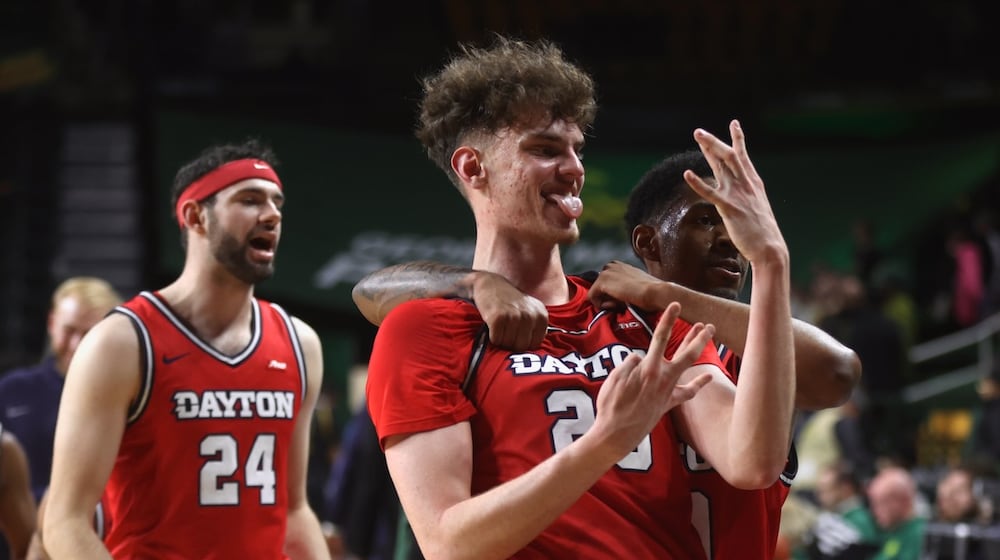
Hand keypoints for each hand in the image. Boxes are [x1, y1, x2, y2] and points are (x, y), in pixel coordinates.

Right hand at [470, 271, 548, 349]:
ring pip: (508, 344)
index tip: (516, 335)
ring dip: (501, 339)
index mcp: (541, 316)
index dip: (523, 343)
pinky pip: (496, 339)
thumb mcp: (530, 311)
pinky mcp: (498, 317)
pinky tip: (492, 324)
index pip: (535, 344)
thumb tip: (535, 351)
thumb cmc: (510, 302)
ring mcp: (514, 316)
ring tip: (500, 326)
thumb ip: (536, 328)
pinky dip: (492, 336)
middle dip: (511, 343)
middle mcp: (530, 316)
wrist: (490, 284)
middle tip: (506, 331)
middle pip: (521, 346)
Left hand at [589, 261, 669, 311]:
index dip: (612, 296)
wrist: (657, 292)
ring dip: (606, 302)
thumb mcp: (634, 288)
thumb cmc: (651, 294)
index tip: (624, 301)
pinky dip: (601, 305)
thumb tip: (608, 301)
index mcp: (619, 266)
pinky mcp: (602, 281)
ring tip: (621, 304)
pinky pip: (592, 297)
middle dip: (608, 298)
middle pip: (600, 288)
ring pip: (596, 293)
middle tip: (622, 303)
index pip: (606, 284)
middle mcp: (611, 265)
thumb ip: (621, 291)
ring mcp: (606, 271)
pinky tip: (615, 305)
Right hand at [593, 302, 712, 458]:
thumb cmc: (611, 405)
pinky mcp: (668, 403)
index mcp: (648, 368)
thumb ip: (629, 363)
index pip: (660, 337)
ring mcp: (667, 391)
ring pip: (688, 367)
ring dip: (698, 350)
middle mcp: (662, 377)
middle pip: (686, 353)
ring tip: (707, 336)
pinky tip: (708, 376)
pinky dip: (698, 384)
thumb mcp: (614, 378)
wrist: (616, 433)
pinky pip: (687, 393)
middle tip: (708, 324)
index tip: (676, 305)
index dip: (668, 320)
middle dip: (698, 337)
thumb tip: (640, 358)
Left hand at [686, 120, 787, 264]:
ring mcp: (738, 195)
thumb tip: (741, 192)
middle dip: (714, 141)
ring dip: (708, 149)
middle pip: (729, 155)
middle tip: (698, 131)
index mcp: (754, 183)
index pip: (744, 156)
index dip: (737, 139)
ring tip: (697, 136)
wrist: (770, 248)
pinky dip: (698, 182)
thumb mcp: (758, 207)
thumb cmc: (763, 232)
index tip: (734, 123)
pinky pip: (710, 192)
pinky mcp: (729, 208)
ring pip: (722, 165)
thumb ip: (748, 196)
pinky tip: (687, 174)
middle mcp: (746, 184)